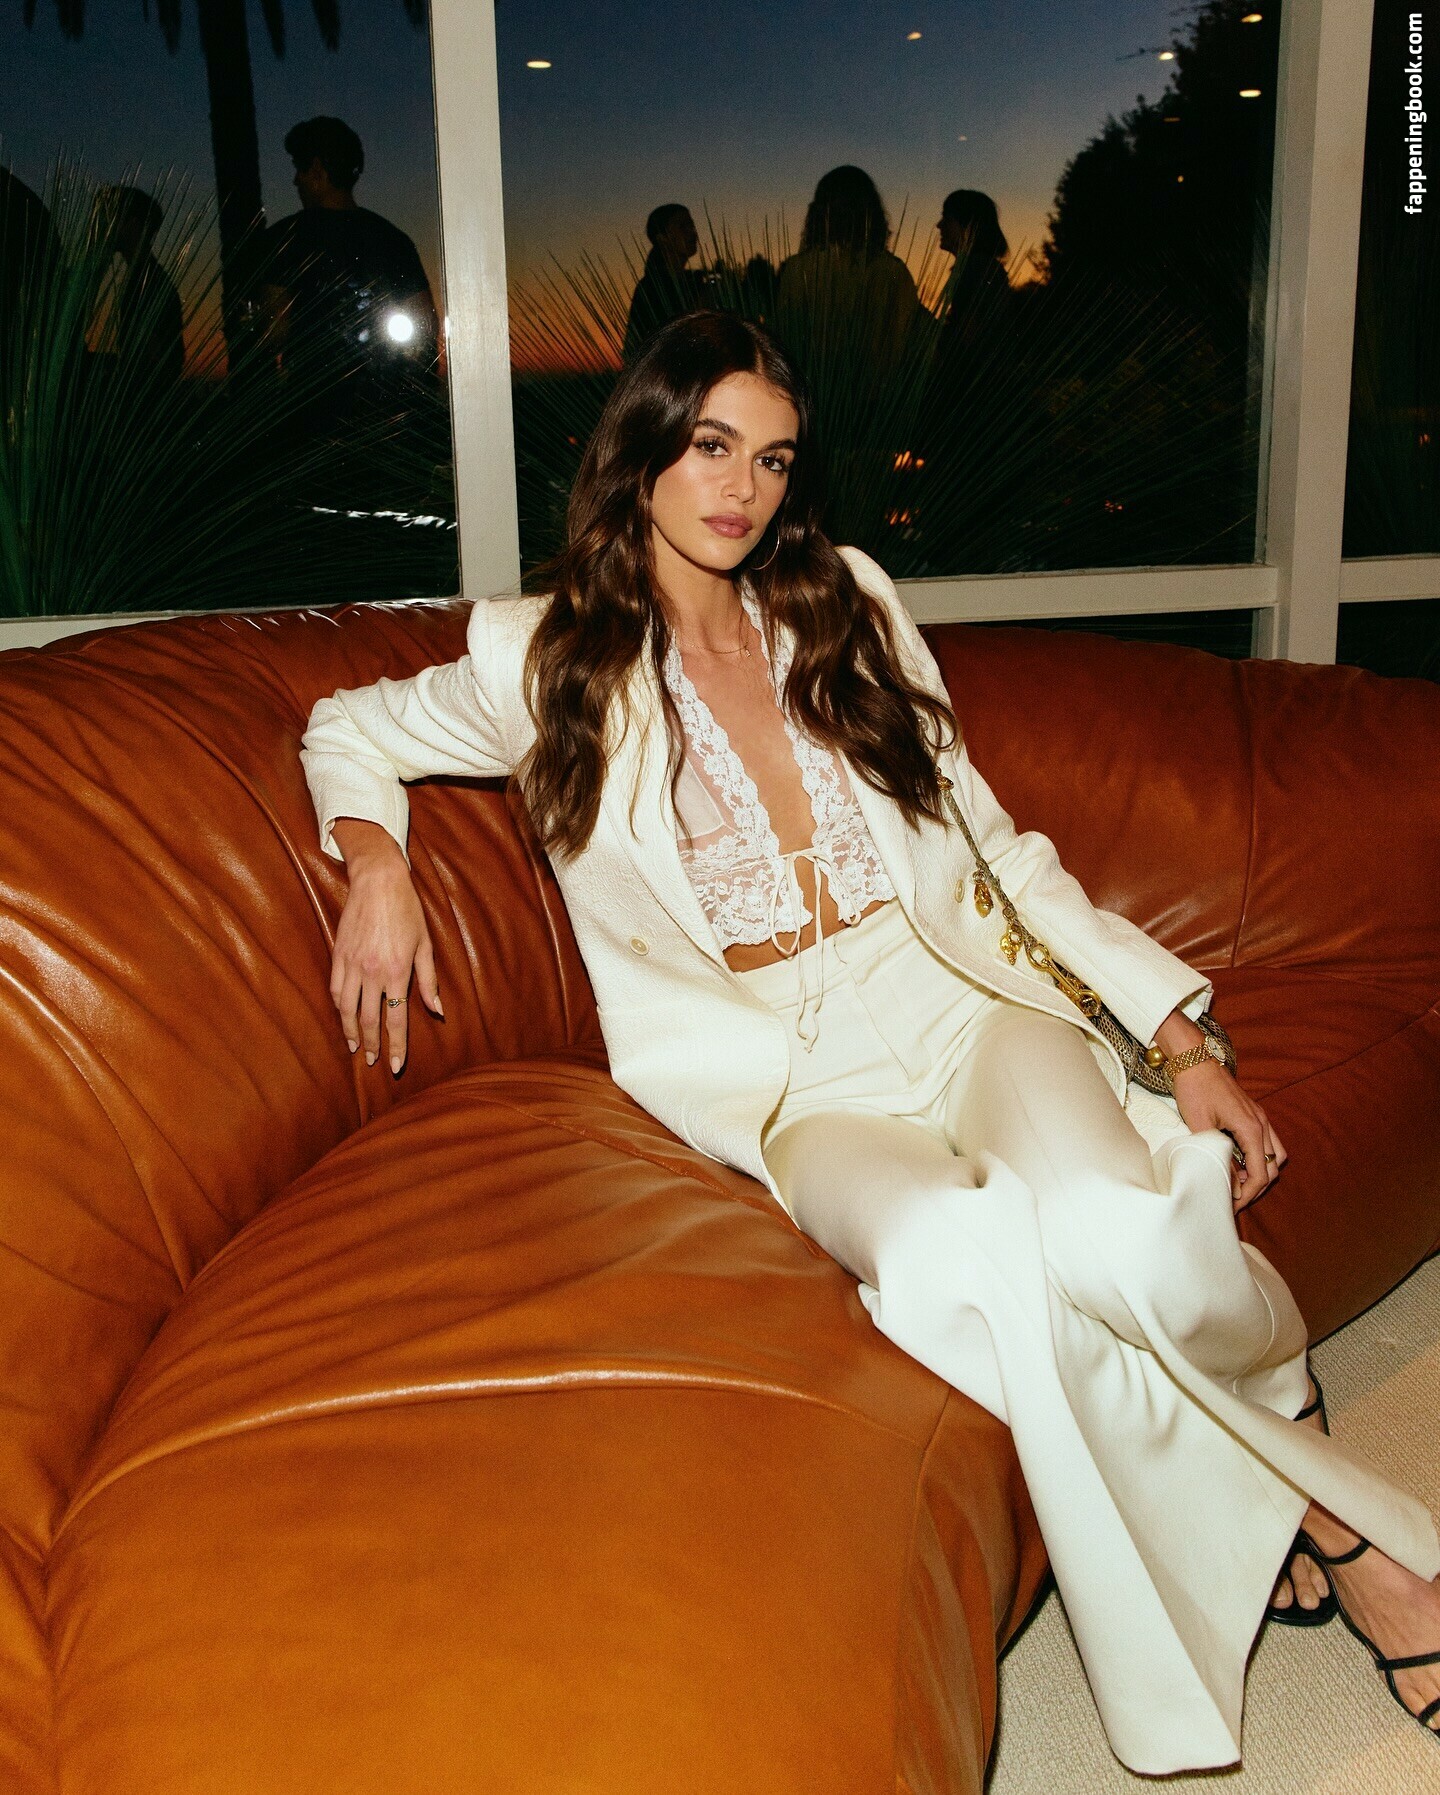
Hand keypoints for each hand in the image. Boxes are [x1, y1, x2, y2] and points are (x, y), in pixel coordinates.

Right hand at [329, 819, 442, 1074]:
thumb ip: (429, 981)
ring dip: (351, 1032)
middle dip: (373, 1045)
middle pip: (369, 1019)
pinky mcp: (338, 954)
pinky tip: (343, 1018)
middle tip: (374, 1062)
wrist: (378, 881)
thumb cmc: (408, 911)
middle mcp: (372, 972)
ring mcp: (352, 964)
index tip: (394, 1066)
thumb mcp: (425, 945)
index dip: (395, 1046)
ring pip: (346, 1009)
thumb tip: (437, 1011)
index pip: (395, 1019)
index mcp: (397, 971)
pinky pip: (335, 989)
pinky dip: (338, 1008)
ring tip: (357, 1048)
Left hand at [1168, 1060, 1286, 1209]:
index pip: (1260, 1173)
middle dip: (1256, 1188)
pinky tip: (1238, 1162)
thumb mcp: (1200, 1126)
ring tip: (1238, 1183)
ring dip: (1261, 1171)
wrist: (1193, 1059)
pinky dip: (1258, 1157)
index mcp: (1251, 1128)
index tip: (1232, 1206)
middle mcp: (1262, 1123)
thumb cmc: (1194, 1089)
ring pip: (1275, 1155)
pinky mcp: (1253, 1113)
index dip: (1248, 1195)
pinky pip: (1267, 1142)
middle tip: (1234, 1200)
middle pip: (1272, 1167)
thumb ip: (1217, 1156)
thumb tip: (1230, 1184)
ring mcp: (1260, 1117)